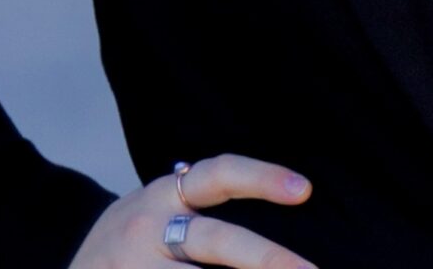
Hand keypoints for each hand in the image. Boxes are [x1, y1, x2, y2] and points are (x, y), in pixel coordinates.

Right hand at [68, 153, 316, 268]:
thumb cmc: (127, 241)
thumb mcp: (156, 208)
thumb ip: (199, 202)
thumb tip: (284, 196)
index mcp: (165, 195)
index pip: (220, 174)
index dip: (262, 177)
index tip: (305, 189)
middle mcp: (151, 229)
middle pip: (218, 240)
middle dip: (267, 258)